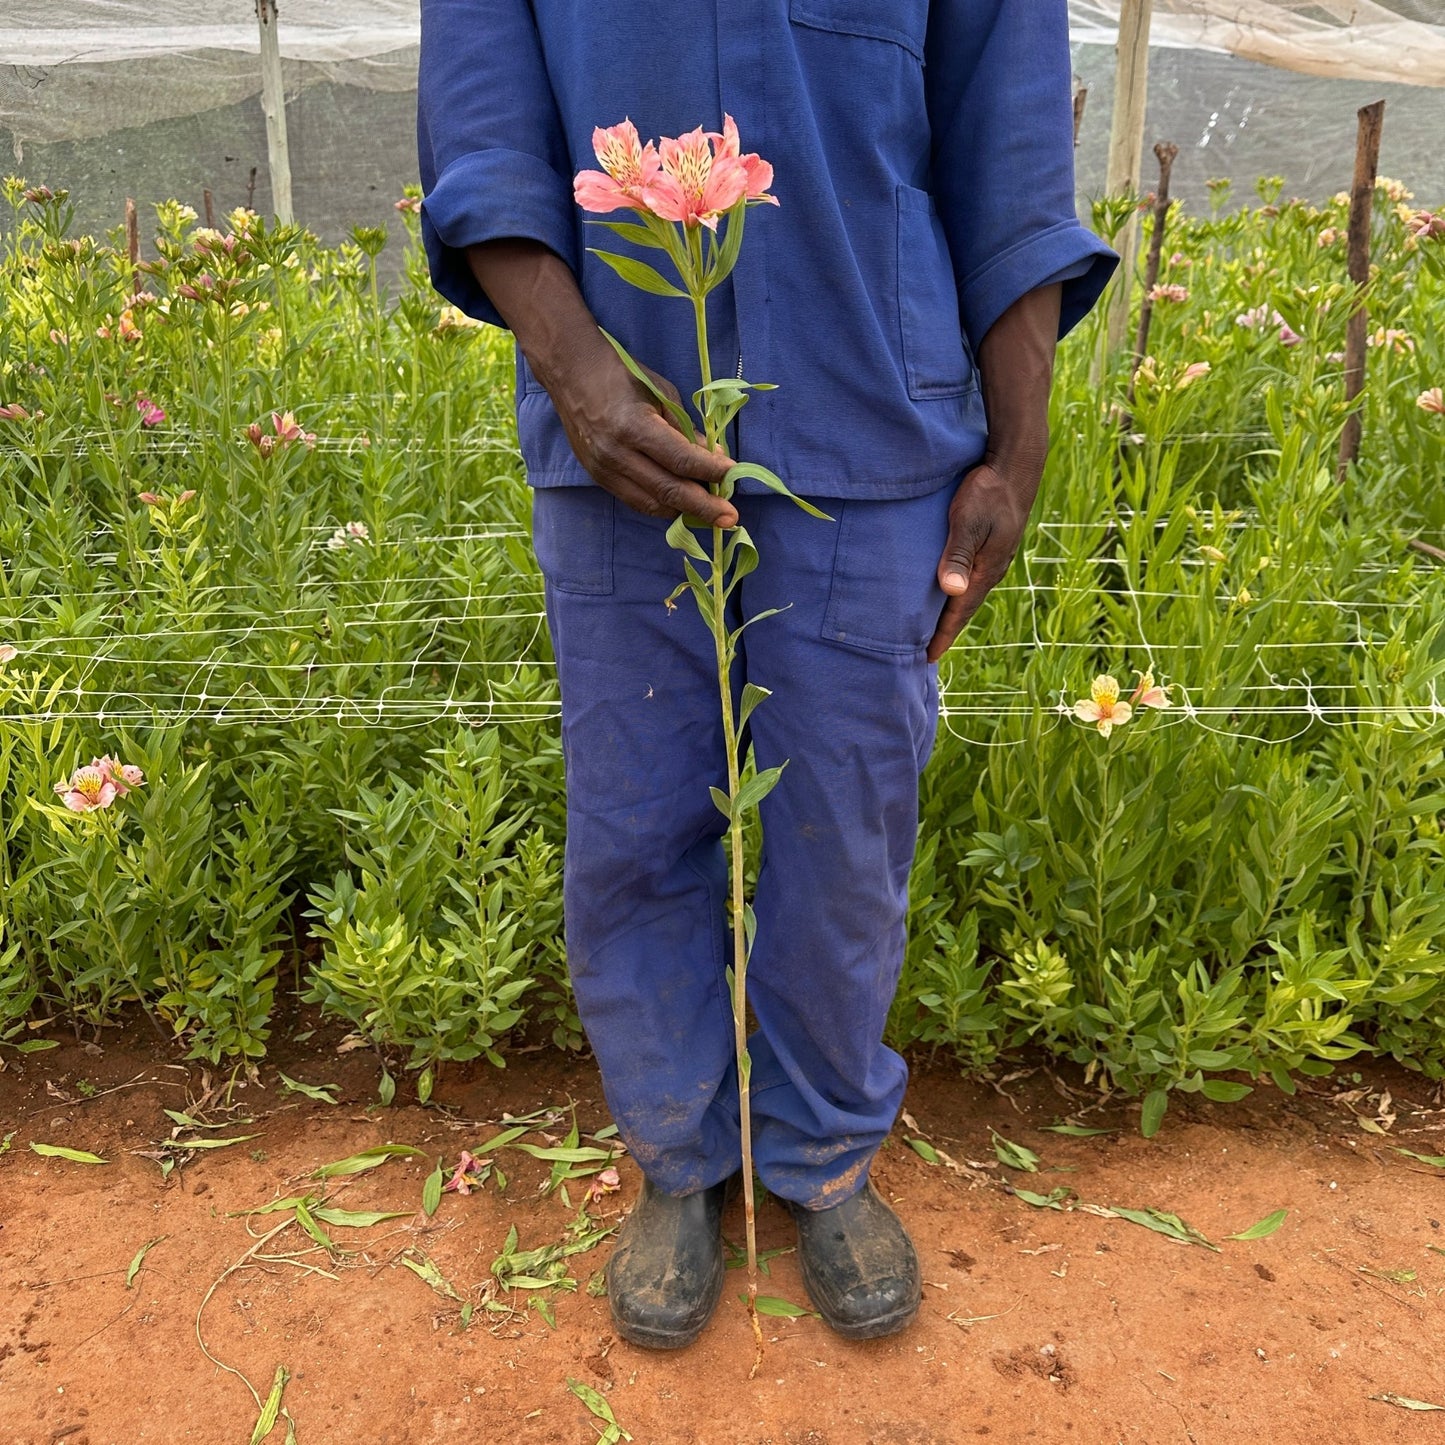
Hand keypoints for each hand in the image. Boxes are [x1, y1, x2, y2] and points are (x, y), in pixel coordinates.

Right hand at [465, 238, 736, 527]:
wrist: (571, 372)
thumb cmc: (621, 374)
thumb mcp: (662, 393)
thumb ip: (686, 430)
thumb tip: (714, 458)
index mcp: (634, 427)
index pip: (680, 461)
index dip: (711, 472)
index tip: (734, 475)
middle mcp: (617, 454)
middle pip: (668, 491)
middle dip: (703, 507)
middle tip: (731, 518)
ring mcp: (604, 469)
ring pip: (651, 503)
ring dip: (684, 511)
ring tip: (711, 515)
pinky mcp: (597, 476)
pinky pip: (635, 500)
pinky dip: (661, 505)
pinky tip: (681, 506)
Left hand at [926, 453, 1041, 662]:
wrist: (1015, 467)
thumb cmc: (987, 491)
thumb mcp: (967, 520)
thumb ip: (958, 554)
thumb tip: (952, 591)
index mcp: (986, 570)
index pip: (960, 612)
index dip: (943, 635)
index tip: (927, 657)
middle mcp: (991, 570)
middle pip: (965, 609)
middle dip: (946, 631)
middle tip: (925, 653)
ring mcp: (993, 559)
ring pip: (968, 594)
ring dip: (952, 613)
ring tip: (933, 629)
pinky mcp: (991, 547)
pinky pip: (971, 579)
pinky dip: (957, 593)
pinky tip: (948, 593)